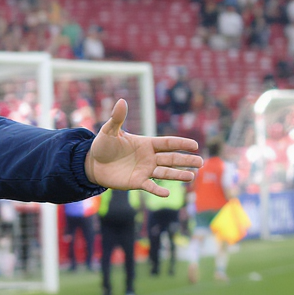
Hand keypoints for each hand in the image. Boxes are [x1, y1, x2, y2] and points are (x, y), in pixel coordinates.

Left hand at [86, 100, 202, 196]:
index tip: (194, 145)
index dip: (181, 144)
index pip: (167, 143)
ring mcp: (145, 170)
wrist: (92, 163)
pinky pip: (150, 186)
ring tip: (191, 176)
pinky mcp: (137, 182)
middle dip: (186, 160)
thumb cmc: (103, 145)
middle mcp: (149, 157)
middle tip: (200, 162)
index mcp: (146, 143)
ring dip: (178, 174)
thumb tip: (121, 100)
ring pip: (165, 172)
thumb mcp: (109, 131)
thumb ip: (117, 118)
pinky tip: (167, 193)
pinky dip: (158, 190)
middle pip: (171, 158)